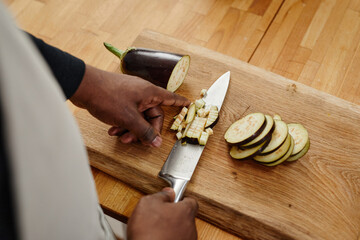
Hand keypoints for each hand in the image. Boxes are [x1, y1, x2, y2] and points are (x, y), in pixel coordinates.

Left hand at [70, 65, 189, 146]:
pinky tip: (112, 130)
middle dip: (144, 130)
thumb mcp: (129, 118)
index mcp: (150, 93)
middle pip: (152, 115)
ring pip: (138, 116)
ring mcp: (130, 95)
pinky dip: (122, 123)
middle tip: (136, 141)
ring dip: (131, 129)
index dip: (180, 103)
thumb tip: (157, 143)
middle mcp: (142, 93)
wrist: (84, 86)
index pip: (170, 98)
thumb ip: (144, 132)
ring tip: (120, 137)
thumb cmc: (108, 97)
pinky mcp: (119, 98)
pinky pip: (127, 114)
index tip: (189, 104)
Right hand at [127, 188, 197, 239]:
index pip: (191, 201)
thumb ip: (161, 195)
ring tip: (156, 229)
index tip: (170, 200)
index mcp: (186, 211)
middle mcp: (191, 227)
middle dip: (174, 215)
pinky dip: (169, 238)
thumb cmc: (148, 231)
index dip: (179, 199)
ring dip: (172, 228)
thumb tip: (167, 193)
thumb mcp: (148, 203)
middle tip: (160, 215)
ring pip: (181, 230)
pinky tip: (157, 238)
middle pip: (185, 216)